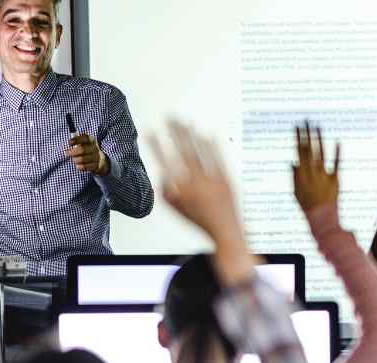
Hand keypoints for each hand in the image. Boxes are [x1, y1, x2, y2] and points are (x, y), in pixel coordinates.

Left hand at [67, 134, 109, 174]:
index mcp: (92, 140)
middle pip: (82, 149)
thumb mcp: (84, 143)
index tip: (69, 142)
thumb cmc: (87, 150)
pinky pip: (85, 166)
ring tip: (74, 159)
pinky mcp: (96, 166)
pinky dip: (79, 166)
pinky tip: (77, 165)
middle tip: (67, 153)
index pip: (85, 138)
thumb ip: (77, 140)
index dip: (77, 139)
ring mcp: (97, 157)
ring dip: (75, 159)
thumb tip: (71, 138)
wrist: (99, 161)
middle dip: (73, 151)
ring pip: (82, 158)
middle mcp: (95, 148)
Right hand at [150, 120, 251, 284]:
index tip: (150, 132)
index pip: (164, 164)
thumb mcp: (174, 208)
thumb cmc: (198, 219)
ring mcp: (212, 182)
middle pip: (183, 153)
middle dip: (174, 133)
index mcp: (180, 193)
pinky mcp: (226, 179)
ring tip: (184, 120)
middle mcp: (196, 186)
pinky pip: (218, 158)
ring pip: (200, 153)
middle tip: (168, 117)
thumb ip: (164, 189)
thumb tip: (162, 169)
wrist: (225, 231)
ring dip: (191, 134)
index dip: (156, 146)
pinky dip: (211, 144)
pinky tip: (206, 133)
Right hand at [292, 122, 339, 213]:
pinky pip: (336, 164)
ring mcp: (324, 175)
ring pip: (321, 153)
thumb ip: (294, 177)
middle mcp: (312, 173)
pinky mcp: (335, 179)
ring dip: (319, 139)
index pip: (298, 152)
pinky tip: (337, 141)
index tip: (296, 127)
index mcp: (301, 175)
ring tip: (317, 126)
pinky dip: (337, 153)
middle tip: (305, 120)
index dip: (297, 138)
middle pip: (308, 149)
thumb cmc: (307, 206)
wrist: (322, 218)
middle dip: (306, 134)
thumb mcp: (296, 192)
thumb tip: (292, 163)